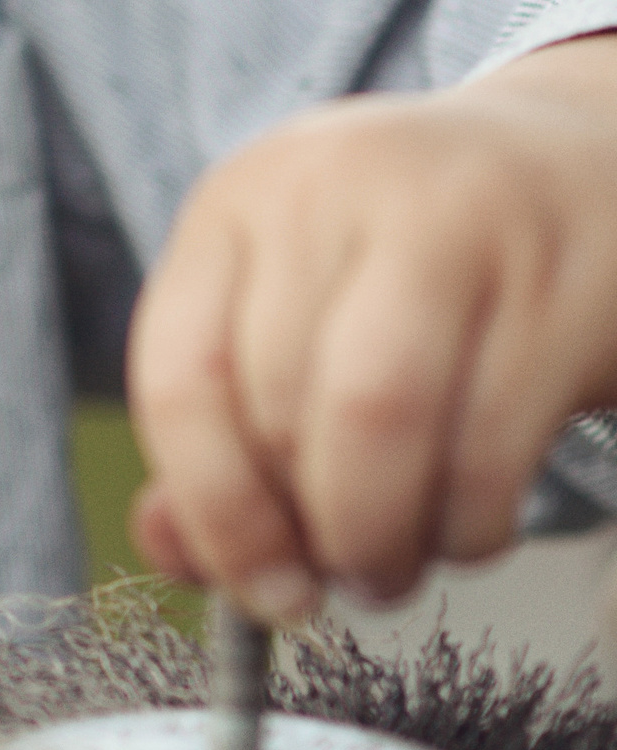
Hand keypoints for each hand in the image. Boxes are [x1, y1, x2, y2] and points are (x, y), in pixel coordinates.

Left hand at [127, 32, 616, 624]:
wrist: (580, 162)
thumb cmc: (414, 260)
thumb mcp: (291, 303)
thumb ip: (218, 427)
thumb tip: (172, 552)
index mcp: (239, 201)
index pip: (178, 371)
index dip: (209, 505)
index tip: (252, 587)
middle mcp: (332, 192)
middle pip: (279, 406)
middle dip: (307, 530)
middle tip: (340, 573)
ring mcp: (451, 222)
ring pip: (377, 422)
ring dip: (382, 535)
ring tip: (396, 562)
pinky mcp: (559, 280)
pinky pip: (490, 443)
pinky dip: (468, 521)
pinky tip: (468, 523)